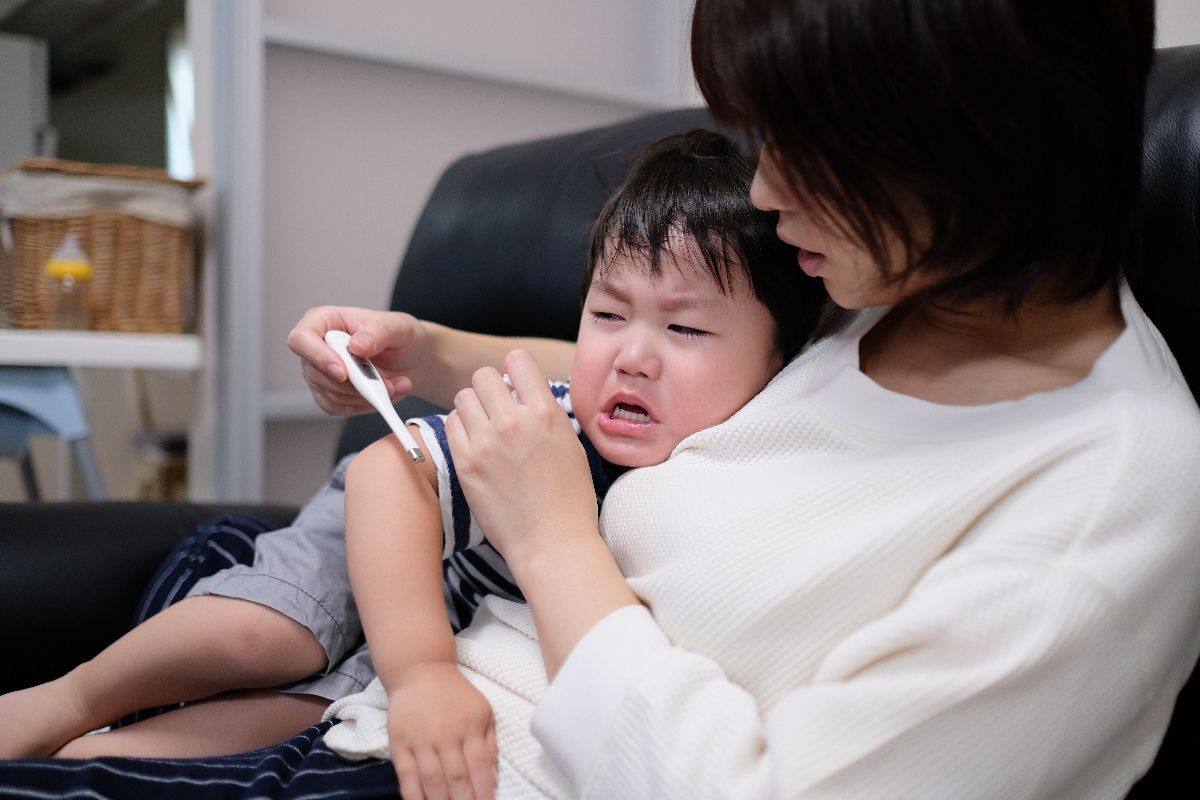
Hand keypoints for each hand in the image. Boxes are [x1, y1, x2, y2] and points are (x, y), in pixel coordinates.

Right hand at [286, 306, 427, 415]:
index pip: (301, 339)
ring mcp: (320, 372)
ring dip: (365, 396)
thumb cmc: (399, 335)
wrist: (410, 358)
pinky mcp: (329, 394)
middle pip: (316, 374)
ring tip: (395, 386)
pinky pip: (339, 408)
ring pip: (330, 394)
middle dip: (354, 384)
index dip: (318, 357)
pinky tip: (384, 396)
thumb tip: (356, 346)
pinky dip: (364, 406)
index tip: (343, 373)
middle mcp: (316, 347)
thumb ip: (379, 332)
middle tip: (388, 385)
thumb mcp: (399, 327)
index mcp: (324, 321)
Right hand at [386, 662, 496, 799]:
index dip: (483, 792)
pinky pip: (406, 776)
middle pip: (455, 777)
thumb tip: (493, 777)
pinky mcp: (399, 744)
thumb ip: (490, 743)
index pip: (478, 767)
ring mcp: (420, 741)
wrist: (420, 671)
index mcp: (469, 727)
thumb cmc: (456, 694)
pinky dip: (413, 796)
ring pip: (431, 780)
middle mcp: (445, 735)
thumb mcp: (482, 711)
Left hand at [444, 349, 599, 567]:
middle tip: (498, 410)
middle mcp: (513, 421)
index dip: (515, 372)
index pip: (517, 360)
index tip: (517, 387)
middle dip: (491, 389)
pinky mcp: (465, 463)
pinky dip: (462, 430)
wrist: (552, 543)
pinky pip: (451, 424)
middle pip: (484, 375)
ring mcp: (485, 442)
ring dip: (473, 408)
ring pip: (463, 397)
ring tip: (485, 429)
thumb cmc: (569, 499)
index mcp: (545, 413)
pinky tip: (475, 446)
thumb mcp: (569, 445)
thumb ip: (544, 413)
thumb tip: (523, 391)